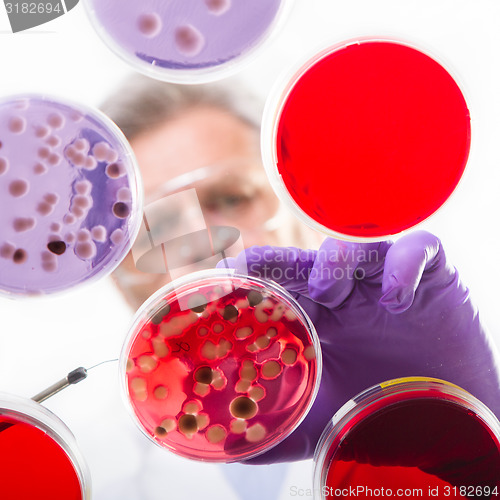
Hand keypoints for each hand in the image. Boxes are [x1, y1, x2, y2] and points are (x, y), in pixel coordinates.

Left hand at [220, 231, 499, 472]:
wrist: (445, 420)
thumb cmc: (379, 411)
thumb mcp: (322, 421)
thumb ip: (280, 429)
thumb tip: (231, 449)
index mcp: (317, 318)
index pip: (278, 287)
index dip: (250, 280)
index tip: (221, 279)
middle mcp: (345, 294)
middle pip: (304, 262)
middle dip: (276, 261)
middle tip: (249, 264)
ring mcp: (382, 280)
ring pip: (353, 249)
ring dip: (334, 264)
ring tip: (326, 292)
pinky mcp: (429, 276)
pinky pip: (417, 248)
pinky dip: (403, 265)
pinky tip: (394, 301)